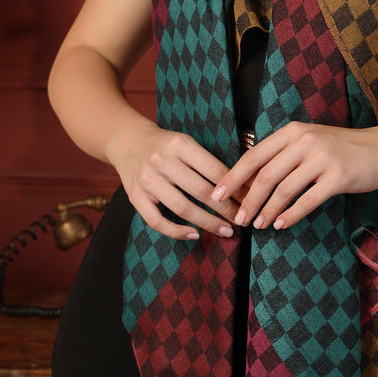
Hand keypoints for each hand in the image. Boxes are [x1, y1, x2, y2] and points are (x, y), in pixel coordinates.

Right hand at [110, 121, 255, 240]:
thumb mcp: (187, 143)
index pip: (214, 170)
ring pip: (182, 208)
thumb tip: (243, 184)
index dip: (235, 188)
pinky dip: (177, 231)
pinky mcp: (135, 197)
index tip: (249, 200)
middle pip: (201, 191)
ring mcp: (147, 180)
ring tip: (226, 231)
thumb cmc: (166, 145)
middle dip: (226, 209)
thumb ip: (209, 162)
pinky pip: (157, 221)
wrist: (128, 142)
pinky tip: (195, 234)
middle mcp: (161, 161)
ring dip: (208, 223)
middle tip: (242, 220)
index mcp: (180, 144)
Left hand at [209, 120, 377, 230]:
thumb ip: (284, 153)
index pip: (254, 155)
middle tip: (237, 219)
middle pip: (265, 175)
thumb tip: (250, 179)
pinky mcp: (338, 176)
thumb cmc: (342, 148)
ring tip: (257, 225)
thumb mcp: (310, 140)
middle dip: (247, 200)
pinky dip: (290, 215)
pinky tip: (281, 224)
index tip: (217, 195)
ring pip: (284, 189)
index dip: (233, 177)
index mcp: (293, 131)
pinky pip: (307, 201)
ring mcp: (323, 158)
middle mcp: (305, 141)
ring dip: (266, 211)